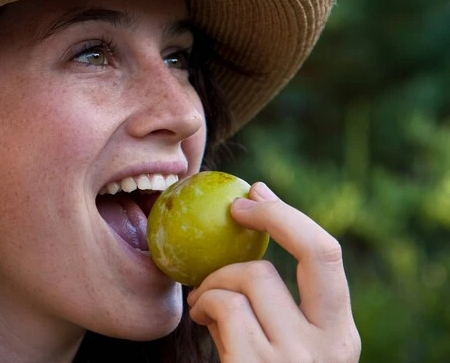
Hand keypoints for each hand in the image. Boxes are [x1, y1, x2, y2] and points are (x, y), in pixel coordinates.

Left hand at [186, 182, 360, 361]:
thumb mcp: (283, 347)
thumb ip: (276, 309)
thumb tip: (244, 235)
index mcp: (340, 336)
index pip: (327, 256)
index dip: (289, 216)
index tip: (256, 193)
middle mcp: (330, 346)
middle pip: (312, 250)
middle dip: (272, 215)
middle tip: (235, 209)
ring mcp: (295, 357)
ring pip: (252, 275)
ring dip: (214, 280)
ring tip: (201, 301)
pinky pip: (224, 304)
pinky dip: (203, 303)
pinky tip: (200, 317)